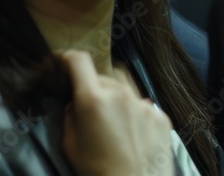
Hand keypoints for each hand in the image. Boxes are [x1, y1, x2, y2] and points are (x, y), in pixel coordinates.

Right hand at [59, 50, 174, 175]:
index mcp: (93, 99)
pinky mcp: (160, 115)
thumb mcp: (69, 144)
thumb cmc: (95, 170)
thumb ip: (71, 115)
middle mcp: (121, 94)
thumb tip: (76, 102)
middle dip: (93, 89)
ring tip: (113, 128)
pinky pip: (143, 107)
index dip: (68, 58)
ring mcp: (144, 103)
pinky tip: (132, 136)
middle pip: (103, 79)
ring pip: (125, 92)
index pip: (79, 62)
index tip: (63, 62)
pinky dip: (134, 115)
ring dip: (115, 101)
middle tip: (90, 113)